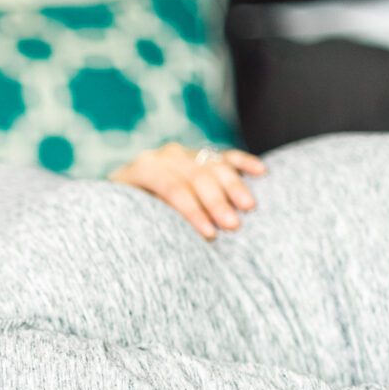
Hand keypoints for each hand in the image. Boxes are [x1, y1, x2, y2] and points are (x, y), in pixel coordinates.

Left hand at [108, 142, 266, 240]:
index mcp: (145, 168)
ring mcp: (187, 153)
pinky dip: (244, 163)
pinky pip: (227, 156)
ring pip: (214, 165)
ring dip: (234, 185)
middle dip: (216, 202)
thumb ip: (148, 217)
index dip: (192, 211)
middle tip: (234, 225)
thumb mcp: (129, 214)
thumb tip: (170, 235)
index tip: (210, 234)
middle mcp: (167, 156)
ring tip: (249, 207)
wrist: (127, 193)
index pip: (172, 187)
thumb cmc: (128, 213)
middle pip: (196, 176)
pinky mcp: (203, 155)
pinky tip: (261, 172)